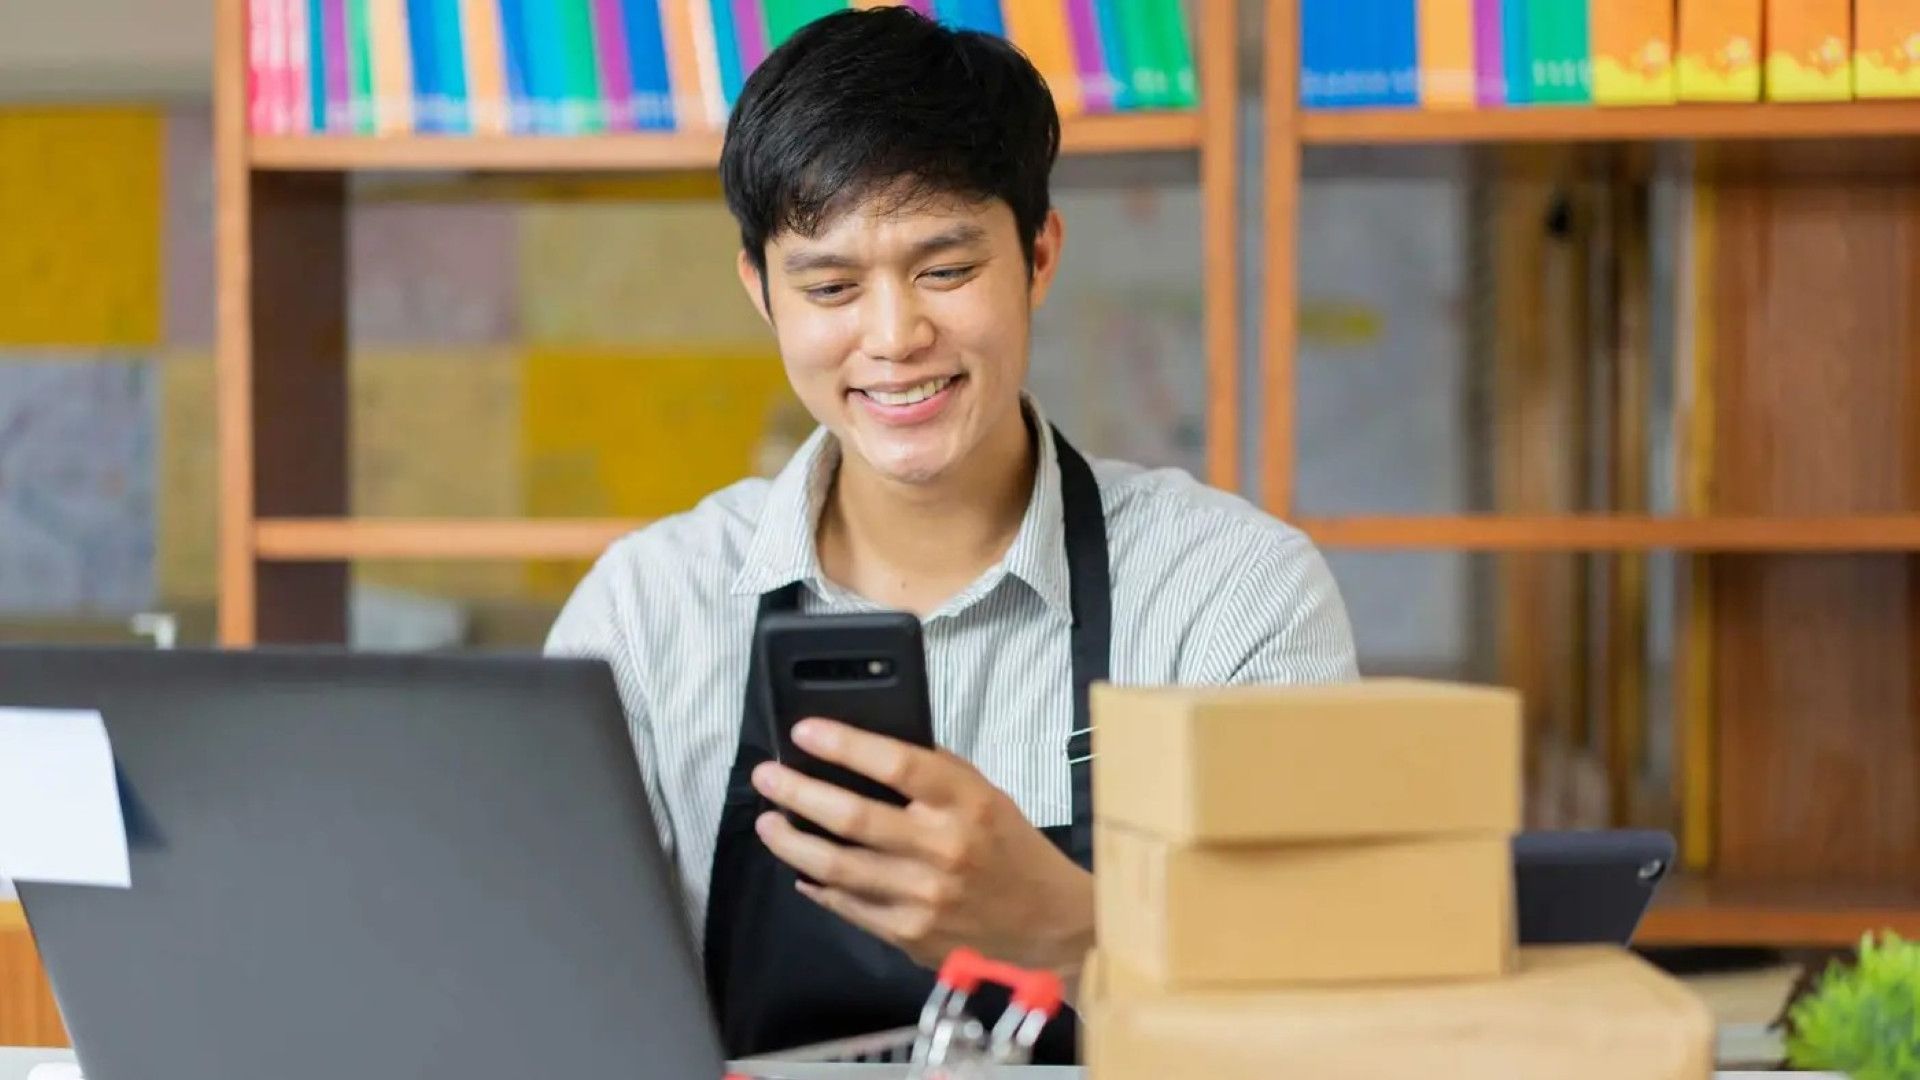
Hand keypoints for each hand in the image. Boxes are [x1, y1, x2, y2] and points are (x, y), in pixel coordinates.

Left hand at [750, 718, 1092, 973]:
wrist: (1049, 927)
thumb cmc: (1013, 851)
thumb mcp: (986, 796)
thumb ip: (934, 774)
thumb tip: (866, 751)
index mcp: (966, 803)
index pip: (895, 763)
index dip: (843, 745)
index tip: (803, 731)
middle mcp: (943, 848)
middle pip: (852, 817)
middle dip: (798, 793)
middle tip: (766, 777)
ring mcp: (922, 897)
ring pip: (837, 866)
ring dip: (792, 842)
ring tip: (769, 822)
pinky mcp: (908, 935)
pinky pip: (847, 906)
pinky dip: (817, 886)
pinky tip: (802, 870)